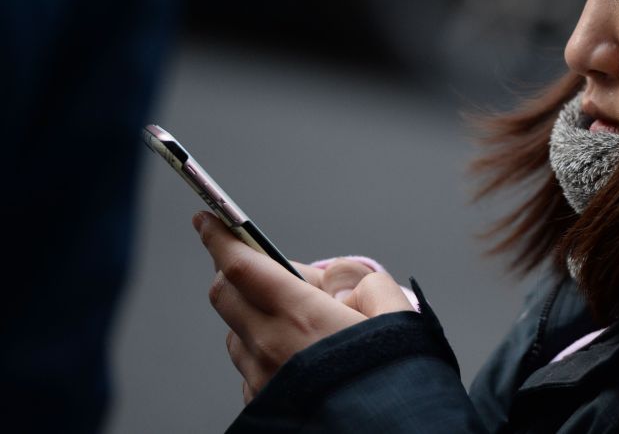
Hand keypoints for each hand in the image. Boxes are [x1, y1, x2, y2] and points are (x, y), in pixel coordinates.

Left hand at [194, 212, 412, 402]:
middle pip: (224, 293)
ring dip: (250, 315)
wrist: (387, 431)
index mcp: (301, 315)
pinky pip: (247, 367)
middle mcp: (270, 345)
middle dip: (233, 271)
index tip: (209, 218)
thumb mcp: (397, 316)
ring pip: (235, 331)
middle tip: (268, 269)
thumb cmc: (390, 379)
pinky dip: (260, 351)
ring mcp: (260, 378)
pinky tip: (294, 357)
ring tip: (294, 322)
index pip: (241, 265)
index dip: (220, 237)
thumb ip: (368, 284)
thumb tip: (340, 284)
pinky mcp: (260, 403)